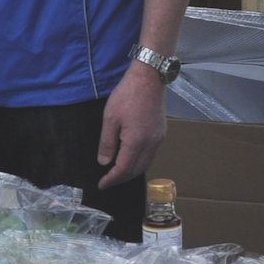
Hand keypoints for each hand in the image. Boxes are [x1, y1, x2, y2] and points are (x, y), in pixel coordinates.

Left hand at [98, 62, 168, 188]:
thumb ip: (107, 143)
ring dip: (132, 172)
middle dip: (121, 179)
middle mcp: (151, 144)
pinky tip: (131, 158)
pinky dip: (140, 162)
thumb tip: (104, 162)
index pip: (123, 170)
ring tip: (118, 173)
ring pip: (146, 164)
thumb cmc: (128, 95)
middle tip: (108, 181)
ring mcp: (159, 138)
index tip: (102, 185)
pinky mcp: (161, 132)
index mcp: (137, 142)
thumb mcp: (110, 119)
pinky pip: (151, 154)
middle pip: (136, 170)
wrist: (149, 78)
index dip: (112, 180)